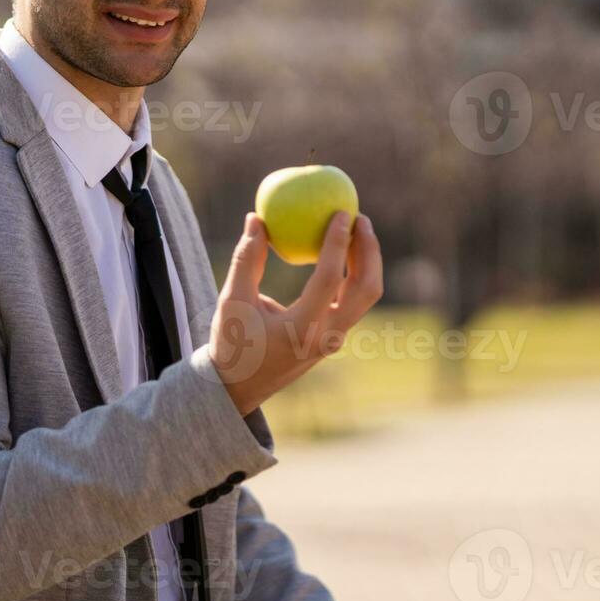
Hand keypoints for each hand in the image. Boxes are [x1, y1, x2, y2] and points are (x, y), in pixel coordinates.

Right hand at [209, 210, 382, 415]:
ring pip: (366, 296)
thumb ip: (246, 259)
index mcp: (300, 330)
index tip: (342, 213)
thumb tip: (256, 218)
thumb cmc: (230, 342)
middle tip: (360, 218)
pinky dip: (354, 272)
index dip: (338, 242)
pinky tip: (342, 250)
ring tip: (355, 229)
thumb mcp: (232, 300)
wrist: (238, 387)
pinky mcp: (334, 338)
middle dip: (369, 250)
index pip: (329, 279)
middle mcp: (325, 337)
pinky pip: (354, 300)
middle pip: (366, 288)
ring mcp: (334, 340)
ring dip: (366, 261)